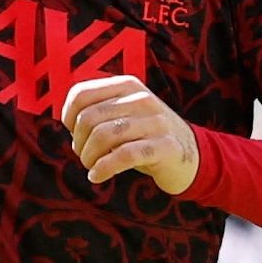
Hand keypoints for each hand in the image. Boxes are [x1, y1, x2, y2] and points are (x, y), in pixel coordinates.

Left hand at [59, 77, 200, 195]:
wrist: (194, 155)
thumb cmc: (146, 136)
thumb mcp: (124, 114)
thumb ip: (98, 111)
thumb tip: (68, 124)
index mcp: (127, 86)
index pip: (81, 93)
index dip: (68, 117)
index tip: (73, 134)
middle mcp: (141, 99)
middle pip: (89, 118)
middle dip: (78, 141)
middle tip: (84, 155)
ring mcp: (155, 122)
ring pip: (103, 136)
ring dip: (88, 156)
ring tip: (91, 166)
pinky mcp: (165, 146)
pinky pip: (124, 156)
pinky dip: (103, 168)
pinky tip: (97, 176)